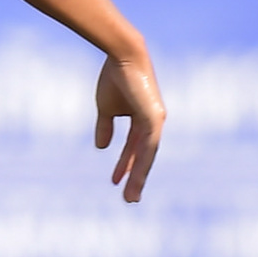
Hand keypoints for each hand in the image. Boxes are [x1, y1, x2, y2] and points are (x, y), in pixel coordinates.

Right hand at [96, 52, 166, 203]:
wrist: (122, 57)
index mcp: (142, 120)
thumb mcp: (106, 108)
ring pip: (147, 156)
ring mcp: (156, 122)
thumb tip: (101, 147)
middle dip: (136, 177)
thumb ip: (105, 127)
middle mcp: (152, 123)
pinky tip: (134, 177)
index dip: (126, 165)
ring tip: (131, 197)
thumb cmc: (115, 78)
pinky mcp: (155, 119)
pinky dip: (141, 162)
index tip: (115, 181)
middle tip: (130, 199)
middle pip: (144, 156)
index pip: (134, 149)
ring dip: (139, 177)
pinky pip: (148, 146)